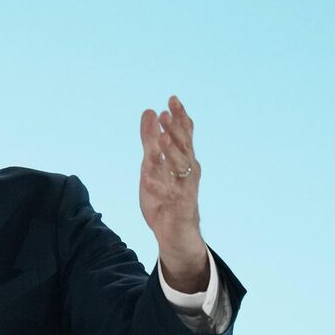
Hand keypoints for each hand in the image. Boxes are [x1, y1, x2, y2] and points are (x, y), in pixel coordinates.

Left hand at [139, 95, 208, 292]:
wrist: (176, 235)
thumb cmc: (166, 197)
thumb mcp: (153, 164)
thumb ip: (150, 140)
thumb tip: (150, 111)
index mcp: (184, 161)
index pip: (184, 135)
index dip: (179, 118)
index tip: (172, 99)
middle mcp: (188, 173)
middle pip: (184, 148)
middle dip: (176, 130)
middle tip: (167, 113)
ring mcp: (184, 190)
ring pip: (180, 168)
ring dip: (170, 153)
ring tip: (159, 139)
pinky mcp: (178, 208)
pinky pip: (167, 195)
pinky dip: (157, 186)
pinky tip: (146, 178)